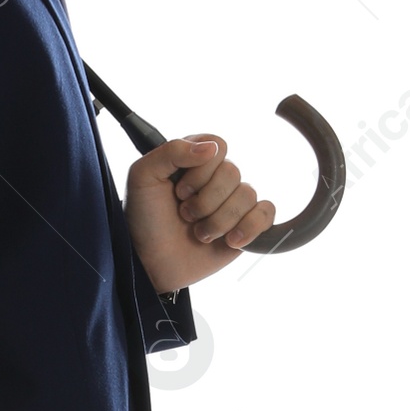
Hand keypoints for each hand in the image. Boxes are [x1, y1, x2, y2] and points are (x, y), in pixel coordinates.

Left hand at [124, 133, 275, 292]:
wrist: (151, 263)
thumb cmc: (144, 220)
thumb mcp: (143, 176)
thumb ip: (172, 151)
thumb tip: (212, 147)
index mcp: (194, 159)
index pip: (217, 147)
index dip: (201, 171)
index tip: (179, 191)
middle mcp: (216, 177)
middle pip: (233, 172)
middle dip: (205, 201)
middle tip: (185, 215)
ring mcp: (232, 201)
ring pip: (248, 195)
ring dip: (219, 220)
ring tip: (200, 233)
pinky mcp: (245, 225)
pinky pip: (267, 213)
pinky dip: (250, 227)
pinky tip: (231, 241)